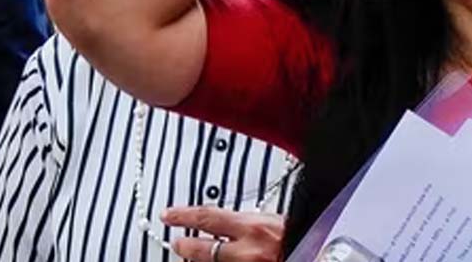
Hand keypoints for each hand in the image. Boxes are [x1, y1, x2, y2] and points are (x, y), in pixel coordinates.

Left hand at [162, 206, 283, 261]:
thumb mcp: (280, 219)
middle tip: (176, 242)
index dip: (184, 216)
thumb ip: (253, 221)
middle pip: (203, 250)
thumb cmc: (302, 236)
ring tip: (194, 255)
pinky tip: (219, 260)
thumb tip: (232, 220)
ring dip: (203, 259)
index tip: (168, 214)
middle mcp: (248, 251)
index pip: (208, 218)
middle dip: (185, 246)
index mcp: (255, 227)